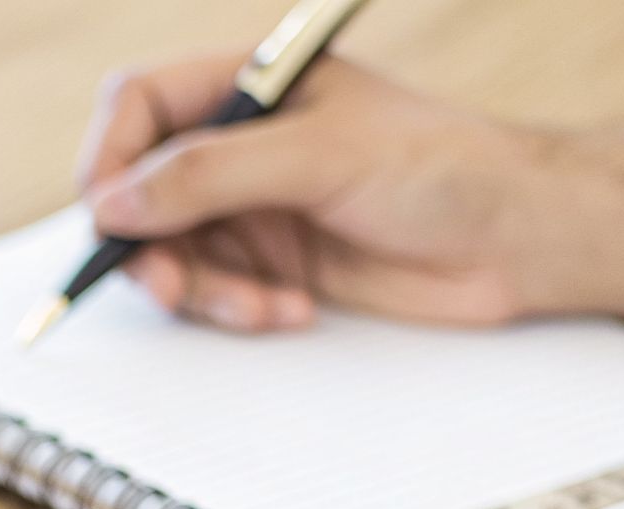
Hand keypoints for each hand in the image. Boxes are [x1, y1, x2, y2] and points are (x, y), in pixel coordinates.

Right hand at [78, 55, 623, 331]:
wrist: (516, 241)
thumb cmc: (442, 168)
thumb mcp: (317, 157)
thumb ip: (209, 175)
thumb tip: (113, 203)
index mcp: (247, 84)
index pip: (139, 105)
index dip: (109, 158)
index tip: (107, 214)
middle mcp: (239, 142)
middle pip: (140, 189)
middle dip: (149, 244)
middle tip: (168, 286)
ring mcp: (252, 205)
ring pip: (171, 251)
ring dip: (201, 289)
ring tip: (256, 306)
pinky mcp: (272, 262)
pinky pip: (214, 291)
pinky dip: (237, 309)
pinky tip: (291, 308)